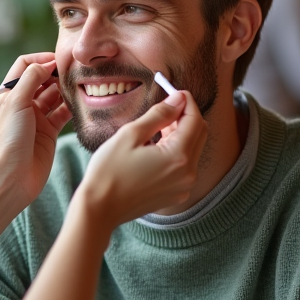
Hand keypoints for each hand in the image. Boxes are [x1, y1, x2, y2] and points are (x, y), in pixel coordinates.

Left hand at [0, 53, 72, 209]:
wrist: (12, 177)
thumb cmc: (9, 139)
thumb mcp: (16, 102)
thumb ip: (31, 78)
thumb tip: (46, 64)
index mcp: (9, 94)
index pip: (25, 66)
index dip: (41, 60)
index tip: (58, 60)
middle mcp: (23, 104)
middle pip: (42, 80)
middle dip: (56, 73)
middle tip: (74, 71)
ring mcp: (36, 119)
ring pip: (54, 96)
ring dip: (65, 89)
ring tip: (80, 85)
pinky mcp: (49, 133)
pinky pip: (63, 114)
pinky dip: (71, 107)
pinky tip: (82, 103)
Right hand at [75, 90, 206, 227]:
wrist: (100, 209)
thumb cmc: (109, 171)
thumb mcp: (131, 134)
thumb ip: (159, 114)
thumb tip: (178, 99)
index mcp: (178, 157)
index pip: (195, 120)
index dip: (186, 102)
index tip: (174, 91)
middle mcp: (188, 174)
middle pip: (199, 134)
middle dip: (186, 116)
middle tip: (165, 107)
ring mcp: (184, 187)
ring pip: (193, 149)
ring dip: (180, 134)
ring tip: (155, 130)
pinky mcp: (177, 194)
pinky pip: (185, 166)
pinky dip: (176, 152)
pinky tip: (154, 149)